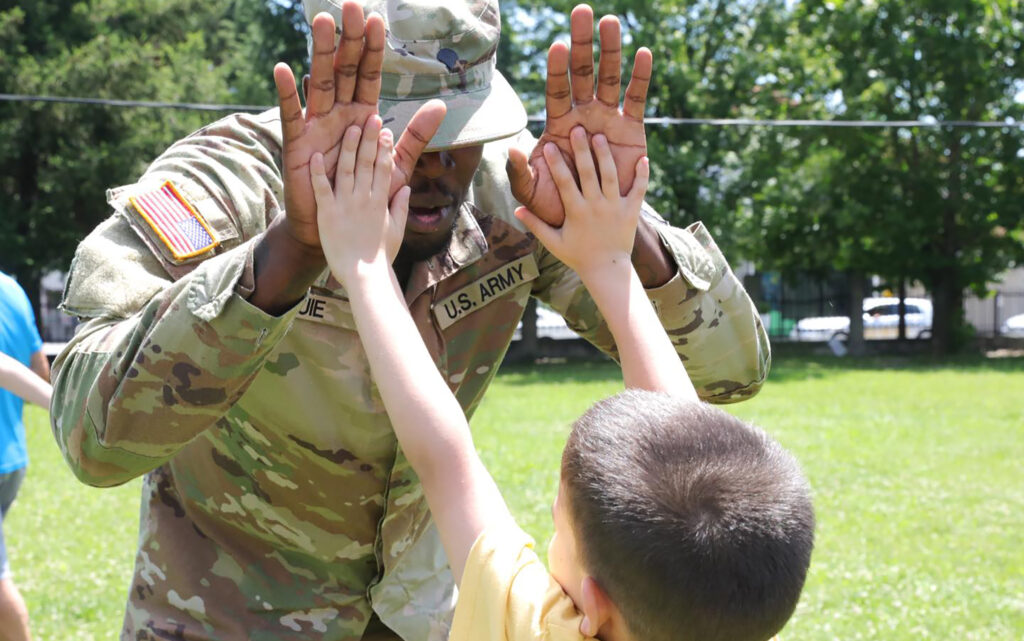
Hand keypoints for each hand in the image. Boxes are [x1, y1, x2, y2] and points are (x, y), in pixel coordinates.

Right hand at [273, 2, 444, 251]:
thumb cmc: (363, 194)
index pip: (370, 74)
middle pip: (345, 68)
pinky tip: (284, 69)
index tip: (378, 19)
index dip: (374, 49)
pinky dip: (288, 93)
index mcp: (363, 115)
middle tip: (350, 5)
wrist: (336, 227)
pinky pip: (293, 114)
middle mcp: (340, 112)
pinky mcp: (299, 142)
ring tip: (321, 21)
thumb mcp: (393, 164)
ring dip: (321, 51)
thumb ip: (415, 135)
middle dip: (349, 38)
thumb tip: (441, 105)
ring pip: (320, 81)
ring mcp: (317, 124)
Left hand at [311, 117, 409, 283]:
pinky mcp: (328, 213)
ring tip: (349, 127)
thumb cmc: (381, 257)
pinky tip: (316, 154)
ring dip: (348, 147)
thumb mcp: (397, 230)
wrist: (365, 277)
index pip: (385, 168)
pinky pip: (322, 188)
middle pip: (368, 162)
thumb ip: (399, 206)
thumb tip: (404, 187)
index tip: (386, 131)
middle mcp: (365, 198)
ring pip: (347, 168)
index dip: (385, 148)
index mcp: (381, 201)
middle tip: (371, 117)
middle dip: (369, 138)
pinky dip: (319, 171)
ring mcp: (346, 204)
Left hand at [506, 5, 651, 226]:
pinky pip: (636, 99)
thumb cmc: (556, 206)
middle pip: (582, 72)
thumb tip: (512, 150)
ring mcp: (608, 118)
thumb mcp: (532, 192)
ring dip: (611, 50)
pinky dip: (640, 77)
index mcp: (558, 123)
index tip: (557, 46)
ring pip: (609, 78)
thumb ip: (520, 173)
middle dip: (582, 43)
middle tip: (582, 12)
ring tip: (611, 22)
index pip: (556, 88)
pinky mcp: (631, 129)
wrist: (590, 224)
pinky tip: (643, 54)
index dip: (557, 69)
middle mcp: (583, 113)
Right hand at [515, 126, 647, 277]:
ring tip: (600, 137)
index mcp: (576, 211)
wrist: (607, 270)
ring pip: (611, 176)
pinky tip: (643, 158)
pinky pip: (639, 190)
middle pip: (588, 173)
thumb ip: (535, 224)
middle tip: (578, 130)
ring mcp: (615, 207)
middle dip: (582, 150)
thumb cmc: (577, 256)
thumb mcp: (553, 242)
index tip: (548, 145)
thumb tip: (516, 209)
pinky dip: (642, 175)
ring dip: (606, 156)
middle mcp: (596, 206)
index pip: (564, 182)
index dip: (556, 163)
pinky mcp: (631, 211)